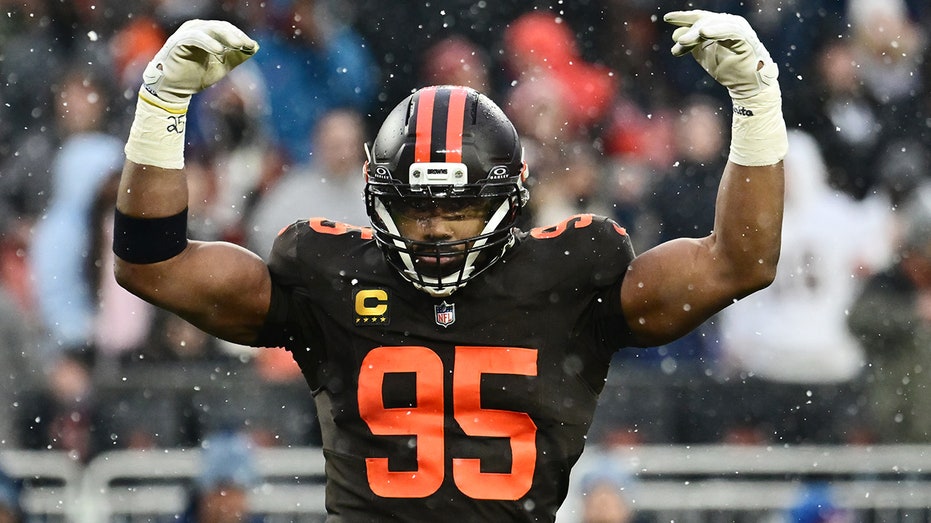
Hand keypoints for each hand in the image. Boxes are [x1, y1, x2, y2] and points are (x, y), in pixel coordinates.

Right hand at [143, 19, 258, 104]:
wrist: (175, 90)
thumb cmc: (196, 76)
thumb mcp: (222, 66)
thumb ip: (237, 56)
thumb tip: (255, 47)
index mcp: (206, 32)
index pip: (226, 29)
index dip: (239, 36)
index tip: (252, 46)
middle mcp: (196, 29)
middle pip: (219, 27)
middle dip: (235, 35)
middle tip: (247, 45)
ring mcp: (186, 33)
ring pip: (209, 29)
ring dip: (225, 36)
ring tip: (238, 45)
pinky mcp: (177, 41)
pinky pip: (195, 37)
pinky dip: (208, 42)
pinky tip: (219, 51)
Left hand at [664, 10, 776, 99]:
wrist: (748, 87)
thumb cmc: (729, 71)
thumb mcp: (704, 56)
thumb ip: (692, 45)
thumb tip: (675, 34)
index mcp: (721, 26)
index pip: (701, 18)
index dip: (684, 17)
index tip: (667, 18)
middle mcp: (731, 24)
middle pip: (706, 21)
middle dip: (690, 31)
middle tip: (678, 42)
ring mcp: (740, 31)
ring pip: (716, 25)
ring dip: (698, 33)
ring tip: (684, 41)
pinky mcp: (747, 40)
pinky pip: (731, 31)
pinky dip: (717, 31)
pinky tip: (704, 32)